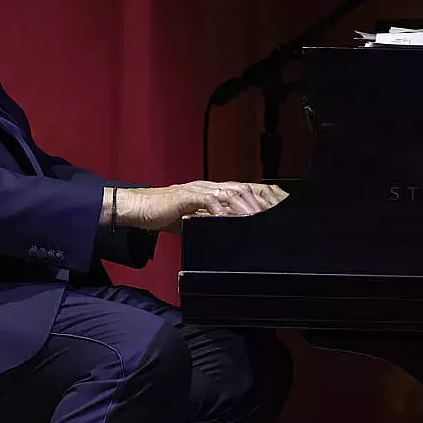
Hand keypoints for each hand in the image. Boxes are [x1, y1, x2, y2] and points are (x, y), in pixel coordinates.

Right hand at [111, 181, 288, 231]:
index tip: (283, 206)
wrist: (139, 207)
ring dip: (245, 205)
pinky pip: (204, 199)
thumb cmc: (167, 214)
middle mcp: (210, 188)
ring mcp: (197, 190)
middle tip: (278, 213)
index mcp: (215, 192)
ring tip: (257, 216)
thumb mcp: (197, 221)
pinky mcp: (183, 196)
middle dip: (262, 200)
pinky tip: (225, 215)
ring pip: (228, 192)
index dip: (265, 196)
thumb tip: (233, 234)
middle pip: (243, 189)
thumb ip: (214, 223)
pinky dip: (217, 207)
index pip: (246, 190)